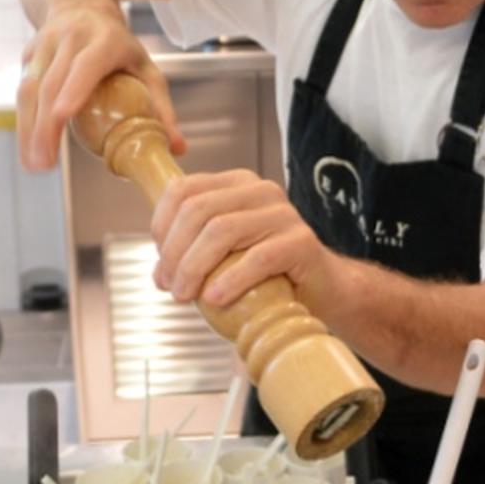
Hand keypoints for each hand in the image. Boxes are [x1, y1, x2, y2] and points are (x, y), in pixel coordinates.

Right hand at [18, 4, 184, 170]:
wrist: (79, 3)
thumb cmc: (118, 44)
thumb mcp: (146, 67)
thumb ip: (161, 107)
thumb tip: (178, 148)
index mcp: (105, 40)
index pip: (86, 65)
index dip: (73, 89)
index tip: (62, 116)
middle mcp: (70, 38)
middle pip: (52, 83)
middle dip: (45, 125)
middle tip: (46, 162)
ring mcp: (44, 44)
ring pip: (30, 88)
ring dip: (29, 129)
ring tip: (34, 164)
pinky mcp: (28, 55)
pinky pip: (24, 90)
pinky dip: (25, 122)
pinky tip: (29, 149)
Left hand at [150, 170, 335, 307]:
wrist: (324, 291)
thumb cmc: (270, 275)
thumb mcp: (228, 256)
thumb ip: (196, 252)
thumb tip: (160, 273)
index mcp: (236, 185)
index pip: (183, 190)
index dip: (161, 226)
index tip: (160, 265)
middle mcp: (259, 191)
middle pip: (198, 210)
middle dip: (174, 252)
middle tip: (169, 286)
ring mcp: (283, 214)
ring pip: (221, 230)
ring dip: (194, 267)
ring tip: (186, 296)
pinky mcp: (301, 242)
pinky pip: (259, 257)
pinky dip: (231, 280)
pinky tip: (216, 298)